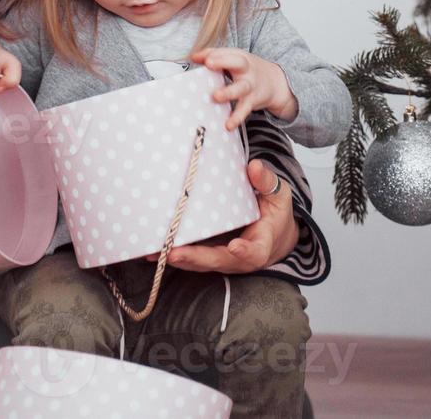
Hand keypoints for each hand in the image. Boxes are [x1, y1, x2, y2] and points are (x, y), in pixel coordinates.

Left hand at [146, 159, 298, 272]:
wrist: (273, 235)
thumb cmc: (275, 213)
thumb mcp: (278, 195)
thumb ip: (266, 182)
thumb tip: (254, 167)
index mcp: (261, 243)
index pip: (255, 251)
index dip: (244, 251)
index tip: (234, 247)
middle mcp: (240, 258)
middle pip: (218, 260)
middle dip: (195, 257)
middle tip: (174, 252)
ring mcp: (223, 259)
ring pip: (200, 263)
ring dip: (178, 259)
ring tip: (156, 253)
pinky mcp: (210, 256)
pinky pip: (191, 259)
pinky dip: (173, 256)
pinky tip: (152, 252)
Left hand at [190, 47, 295, 130]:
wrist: (275, 83)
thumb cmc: (246, 70)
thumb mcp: (234, 59)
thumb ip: (214, 56)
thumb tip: (194, 57)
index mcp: (239, 57)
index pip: (226, 51)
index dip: (214, 53)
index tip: (201, 57)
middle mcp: (246, 69)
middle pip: (238, 62)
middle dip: (223, 62)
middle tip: (209, 64)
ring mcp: (250, 85)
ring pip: (241, 87)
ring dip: (229, 92)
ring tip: (217, 96)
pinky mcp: (252, 101)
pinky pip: (244, 109)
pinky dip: (236, 117)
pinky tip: (228, 124)